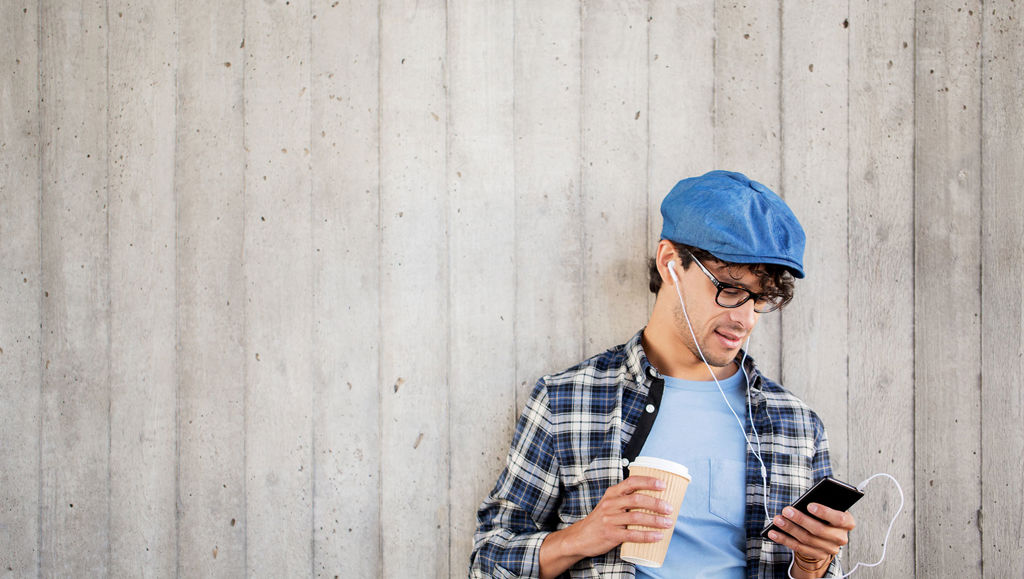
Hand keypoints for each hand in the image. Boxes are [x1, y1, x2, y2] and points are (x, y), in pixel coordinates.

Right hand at [538, 476, 673, 578]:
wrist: (580, 537)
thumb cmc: (601, 520)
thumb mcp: (610, 504)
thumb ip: (626, 499)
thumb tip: (655, 499)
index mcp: (612, 493)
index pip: (632, 482)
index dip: (648, 482)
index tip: (663, 484)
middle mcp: (610, 504)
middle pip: (637, 500)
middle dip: (656, 504)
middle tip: (669, 508)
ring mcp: (610, 519)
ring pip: (637, 518)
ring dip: (655, 521)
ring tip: (668, 523)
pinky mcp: (610, 534)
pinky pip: (632, 535)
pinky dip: (647, 536)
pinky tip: (658, 536)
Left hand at [766, 503, 855, 577]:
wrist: (826, 535)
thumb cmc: (825, 514)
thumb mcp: (827, 506)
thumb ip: (821, 503)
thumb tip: (802, 502)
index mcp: (848, 523)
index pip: (840, 519)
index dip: (825, 512)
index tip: (809, 505)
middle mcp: (841, 538)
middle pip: (819, 530)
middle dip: (800, 519)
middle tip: (786, 510)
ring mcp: (830, 549)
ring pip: (807, 539)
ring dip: (789, 529)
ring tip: (777, 520)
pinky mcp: (818, 555)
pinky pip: (799, 548)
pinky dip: (784, 539)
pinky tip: (773, 532)